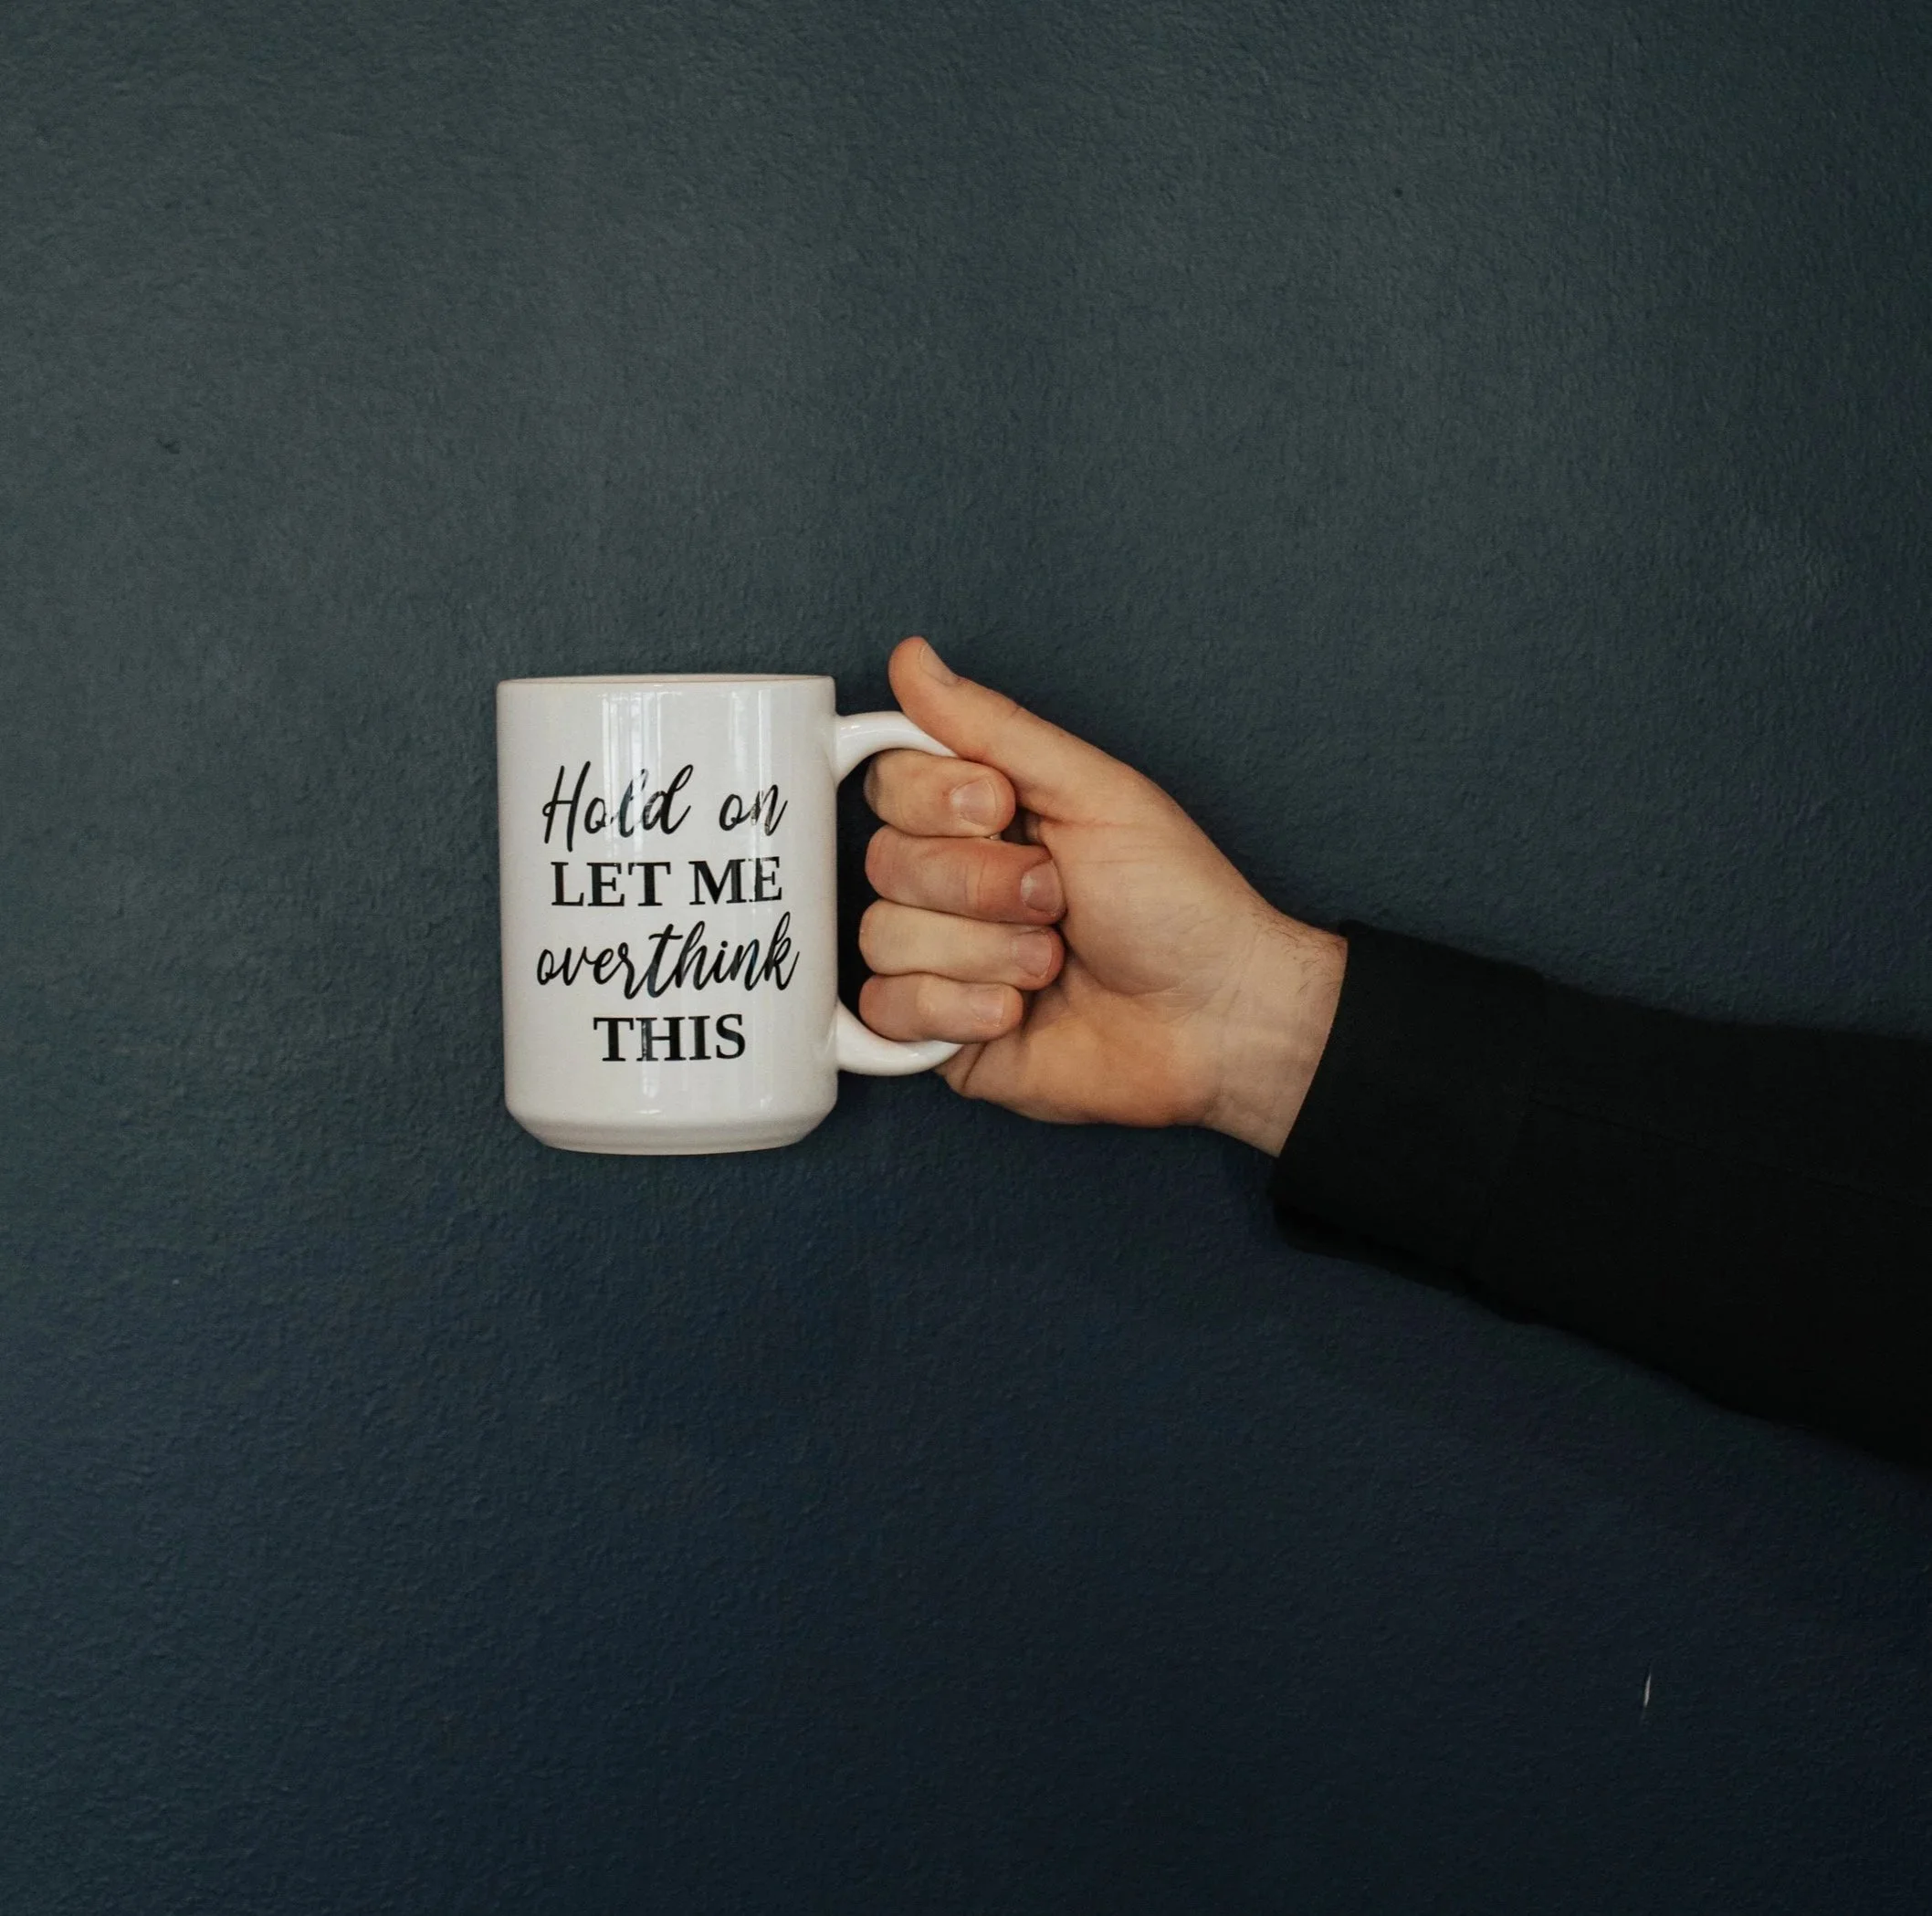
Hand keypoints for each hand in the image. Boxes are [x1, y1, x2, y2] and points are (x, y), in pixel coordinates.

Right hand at [858, 638, 1346, 1153]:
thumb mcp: (1094, 792)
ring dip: (983, 953)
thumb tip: (913, 661)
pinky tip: (1015, 1013)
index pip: (890, 784)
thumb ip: (993, 727)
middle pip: (884, 862)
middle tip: (1057, 900)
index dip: (933, 800)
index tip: (1002, 810)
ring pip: (884, 938)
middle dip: (980, 886)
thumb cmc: (1179, 904)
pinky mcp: (940, 1034)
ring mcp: (944, 959)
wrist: (1217, 1019)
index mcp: (985, 818)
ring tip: (1052, 964)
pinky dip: (956, 1010)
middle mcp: (954, 885)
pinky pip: (887, 1012)